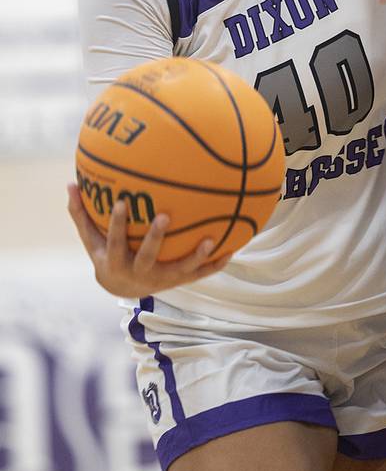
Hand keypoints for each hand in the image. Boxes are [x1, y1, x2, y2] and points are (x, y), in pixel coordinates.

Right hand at [67, 183, 231, 297]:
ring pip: (178, 271)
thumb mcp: (91, 238)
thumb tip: (69, 183)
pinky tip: (231, 249)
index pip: (114, 241)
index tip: (122, 201)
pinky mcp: (177, 282)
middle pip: (146, 257)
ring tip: (210, 239)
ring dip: (194, 256)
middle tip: (165, 215)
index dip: (117, 224)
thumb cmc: (104, 253)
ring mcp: (159, 280)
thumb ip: (81, 214)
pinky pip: (198, 275)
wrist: (120, 287)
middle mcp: (138, 273)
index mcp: (115, 261)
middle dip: (155, 238)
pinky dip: (214, 264)